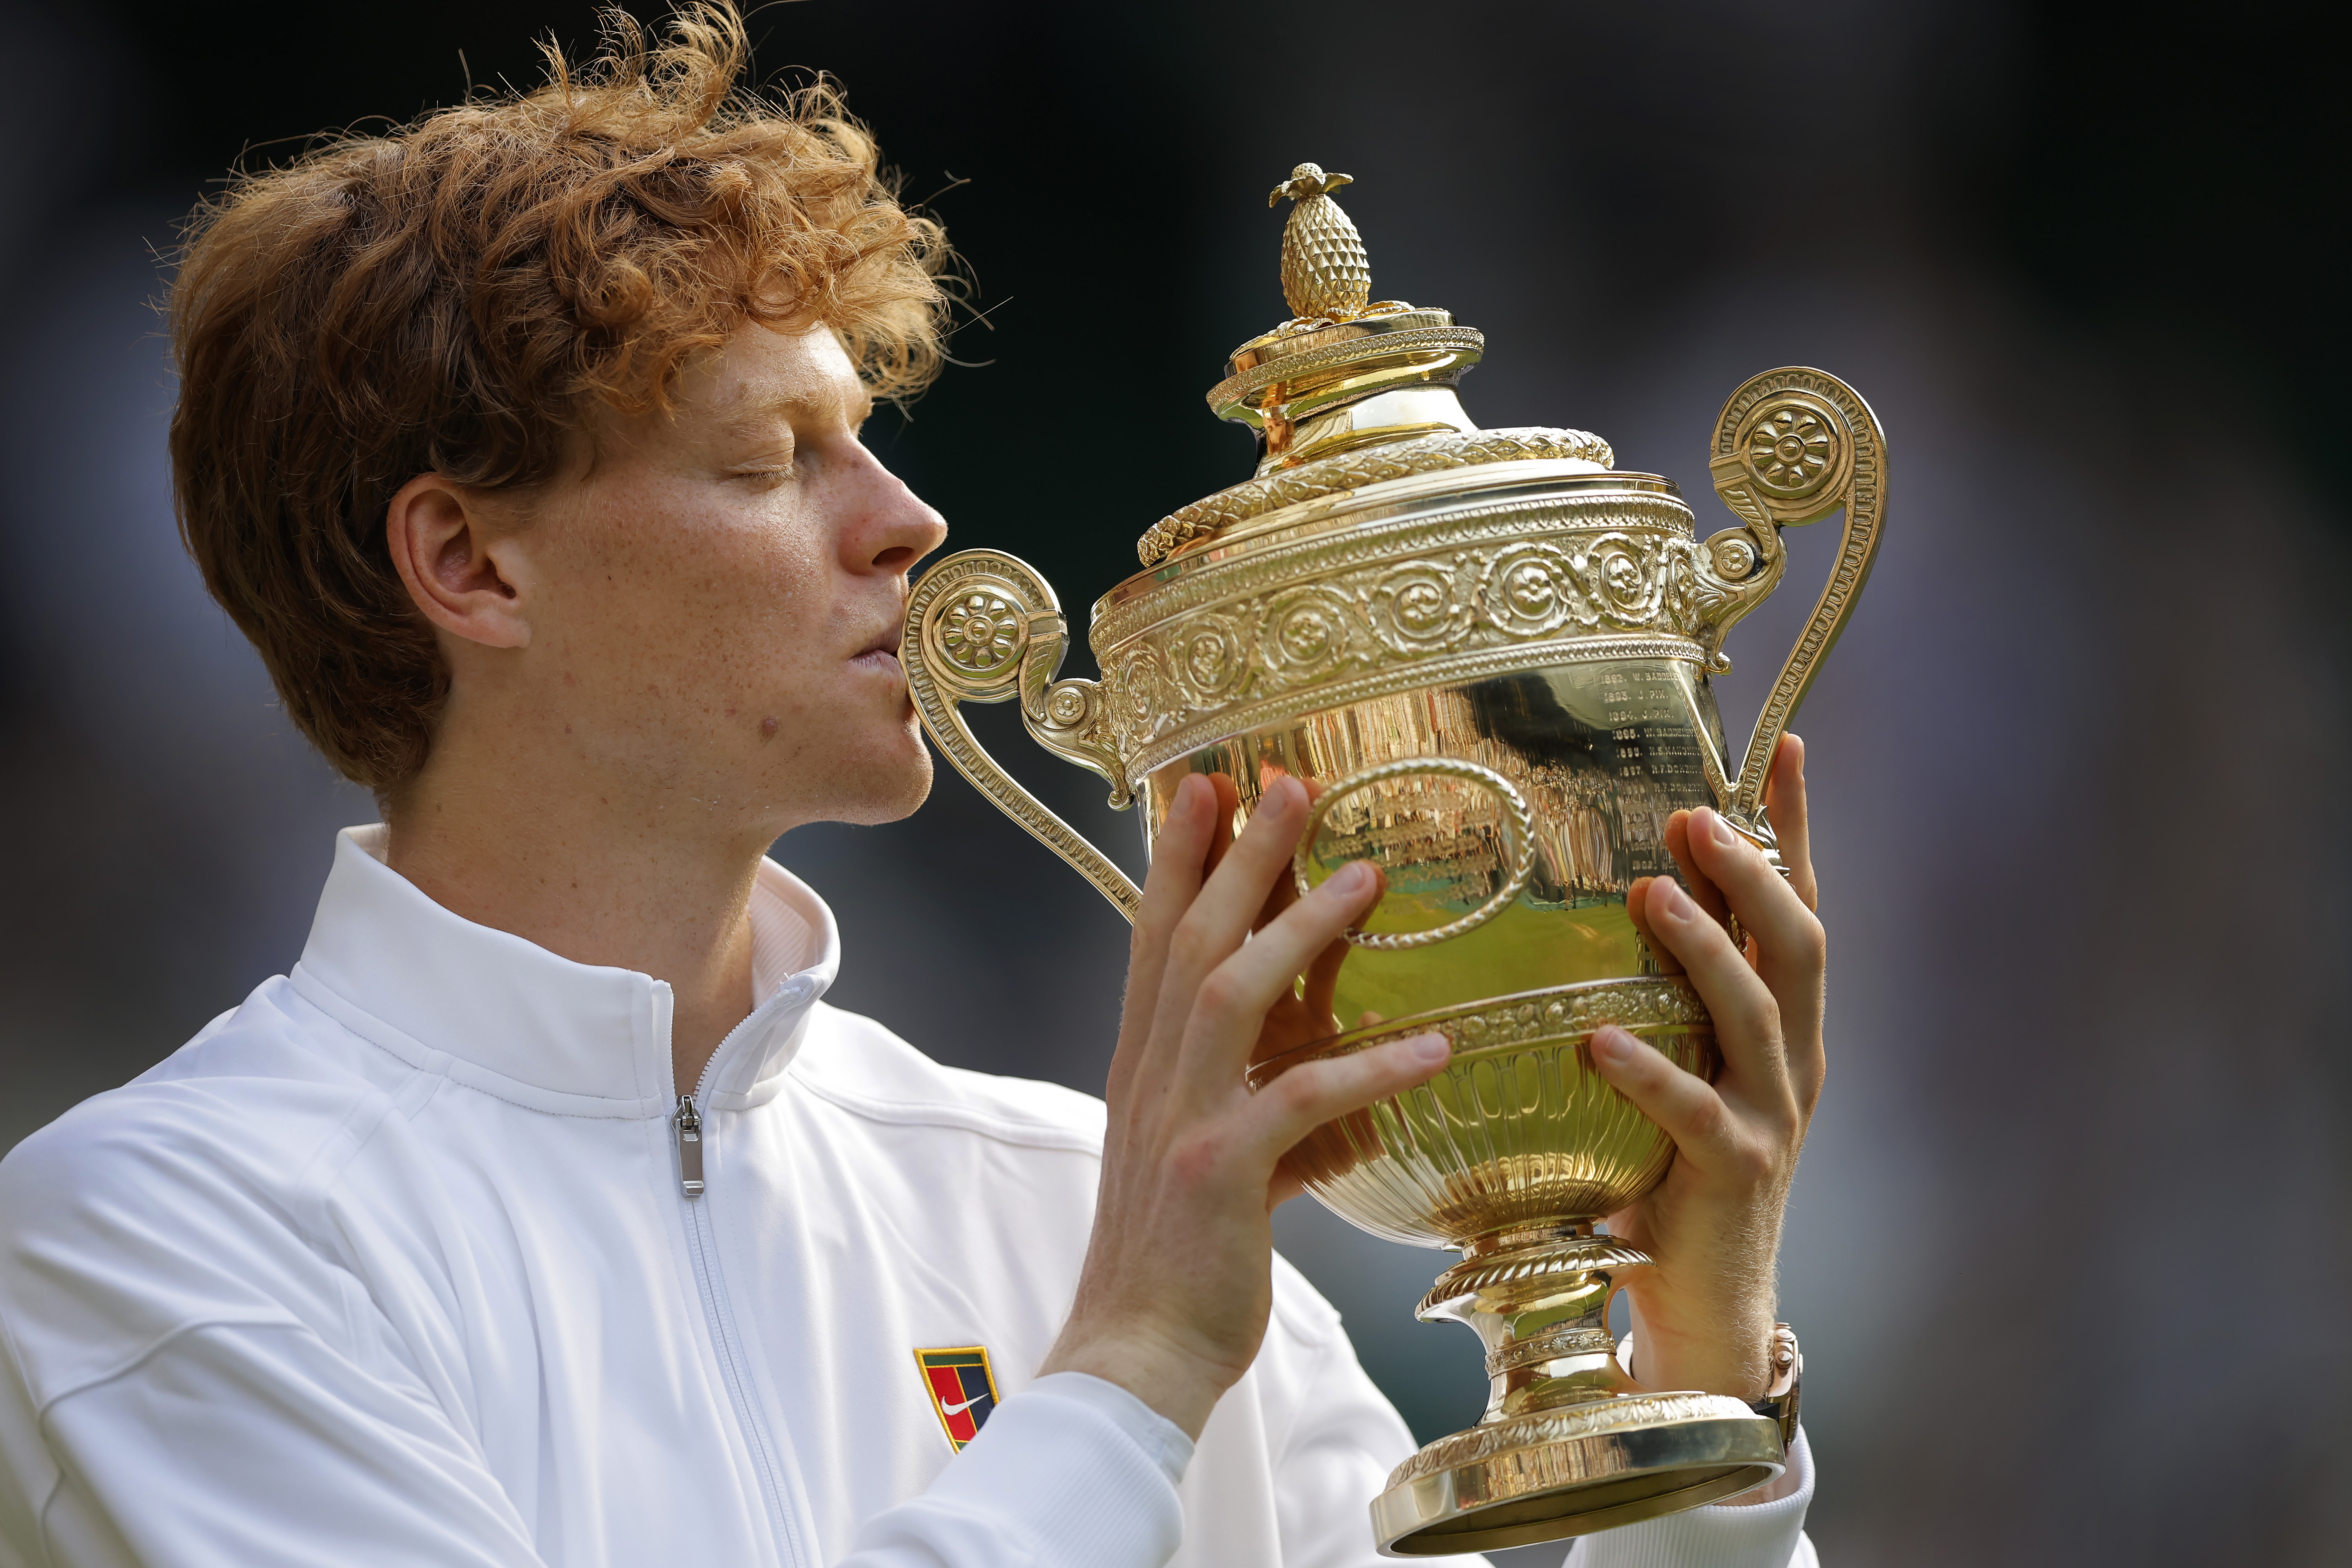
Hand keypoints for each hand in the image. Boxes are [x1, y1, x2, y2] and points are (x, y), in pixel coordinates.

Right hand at [1038, 773, 1451, 1437]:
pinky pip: (1300, 1103)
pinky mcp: (1221, 1174)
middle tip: (1285, 780)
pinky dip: (1368, 1069)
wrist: (1137, 1354)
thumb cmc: (1184, 1258)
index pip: (1156, 939)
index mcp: (1146, 1067)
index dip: (1181, 860)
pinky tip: (1433, 1046)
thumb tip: (1333, 1063)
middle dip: (1239, 855)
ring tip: (1367, 876)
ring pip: (1230, 994)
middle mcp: (1152, 1077)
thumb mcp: (1217, 1157)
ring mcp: (1181, 1120)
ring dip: (1297, 928)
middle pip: (1192, 939)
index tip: (1209, 787)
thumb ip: (1265, 1099)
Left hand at [1597, 733, 1823, 1402]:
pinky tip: (1598, 1038)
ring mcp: (1771, 1116)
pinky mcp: (1732, 1174)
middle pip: (1800, 943)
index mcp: (1784, 1023)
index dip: (1794, 828)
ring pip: (1757, 1014)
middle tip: (1694, 816)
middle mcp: (1793, 1059)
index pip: (1799, 905)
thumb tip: (1618, 889)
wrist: (1703, 1301)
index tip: (1786, 747)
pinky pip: (1692, 1111)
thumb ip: (1665, 989)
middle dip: (1755, 872)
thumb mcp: (1680, 1060)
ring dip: (1706, 948)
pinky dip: (1648, 1071)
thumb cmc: (1671, 1169)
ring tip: (1651, 892)